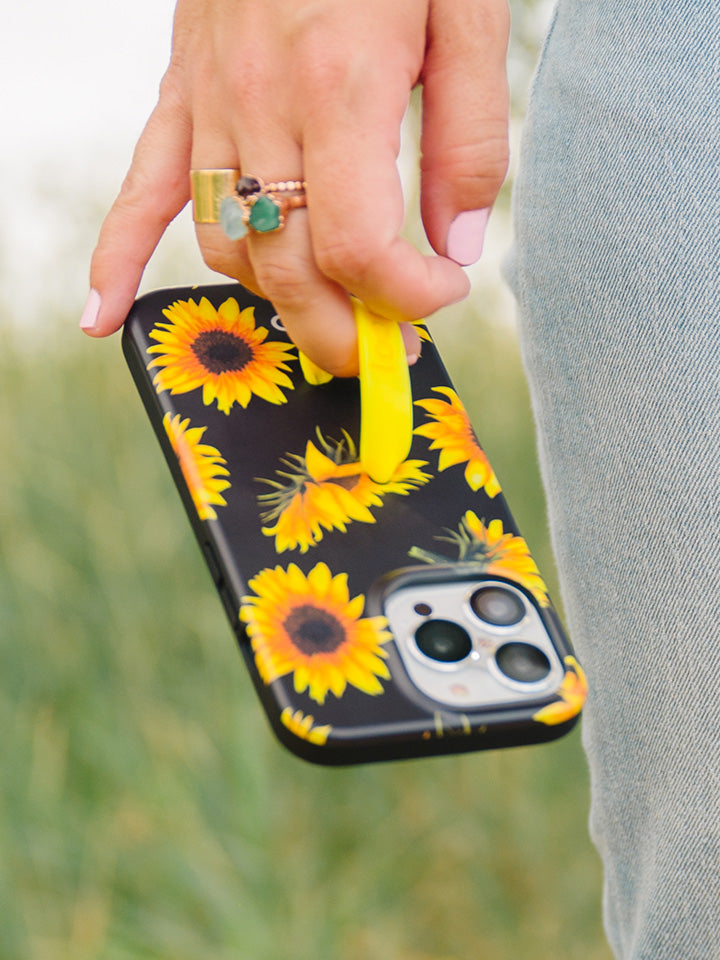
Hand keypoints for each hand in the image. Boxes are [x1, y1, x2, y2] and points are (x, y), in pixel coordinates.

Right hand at [82, 0, 508, 375]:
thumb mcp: (469, 19)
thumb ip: (470, 140)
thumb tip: (455, 246)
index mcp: (340, 92)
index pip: (359, 248)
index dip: (407, 295)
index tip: (443, 290)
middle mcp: (263, 106)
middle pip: (289, 271)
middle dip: (345, 335)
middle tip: (390, 352)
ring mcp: (211, 104)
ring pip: (230, 248)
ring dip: (278, 301)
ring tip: (329, 314)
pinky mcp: (183, 94)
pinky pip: (142, 190)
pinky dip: (117, 258)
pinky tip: (104, 315)